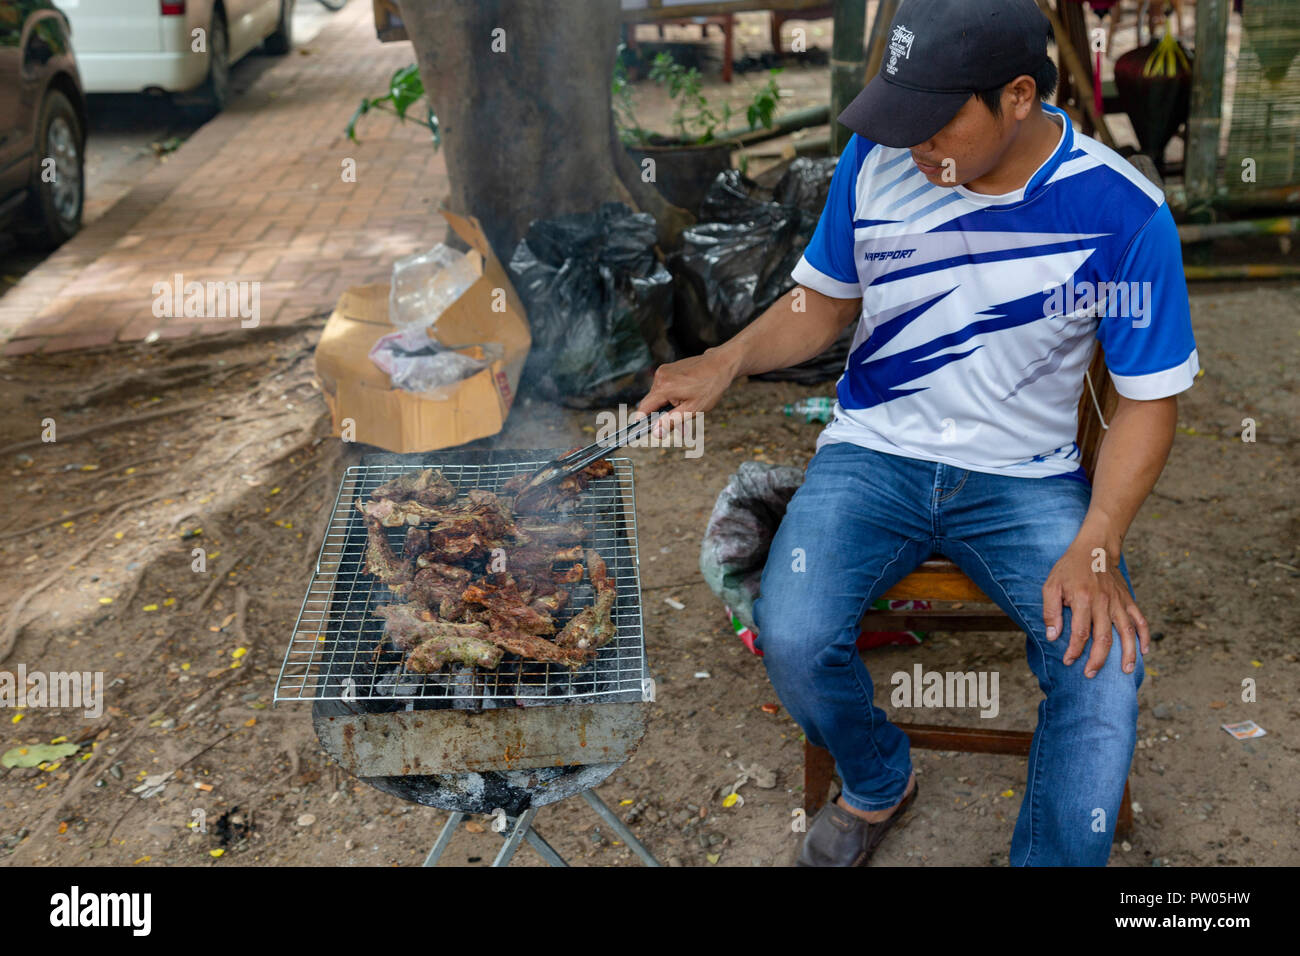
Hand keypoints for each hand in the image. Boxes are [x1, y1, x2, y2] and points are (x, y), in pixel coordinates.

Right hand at [635, 347, 738, 438]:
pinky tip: (687, 400)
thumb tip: (655, 432)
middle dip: (664, 416)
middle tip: (681, 429)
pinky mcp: (669, 368)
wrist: (721, 364)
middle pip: (653, 402)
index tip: (641, 432)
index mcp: (664, 388)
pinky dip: (673, 396)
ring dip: (671, 407)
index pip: (644, 408)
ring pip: (660, 395)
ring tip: (689, 413)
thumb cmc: (710, 387)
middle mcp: (660, 377)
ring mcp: (664, 371)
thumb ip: (671, 421)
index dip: (641, 421)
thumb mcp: (693, 409)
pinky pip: (666, 387)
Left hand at [1042, 543, 1149, 677]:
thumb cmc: (1069, 568)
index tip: (1068, 662)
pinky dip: (1145, 636)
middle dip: (1098, 660)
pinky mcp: (1128, 600)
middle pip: (1104, 638)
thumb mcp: (1051, 585)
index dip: (1074, 651)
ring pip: (1126, 632)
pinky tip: (1144, 651)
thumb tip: (1053, 636)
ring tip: (1126, 671)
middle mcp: (1103, 602)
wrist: (1095, 548)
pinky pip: (1140, 620)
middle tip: (1090, 674)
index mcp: (1083, 599)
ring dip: (1127, 654)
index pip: (1080, 633)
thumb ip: (1050, 611)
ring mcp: (1118, 602)